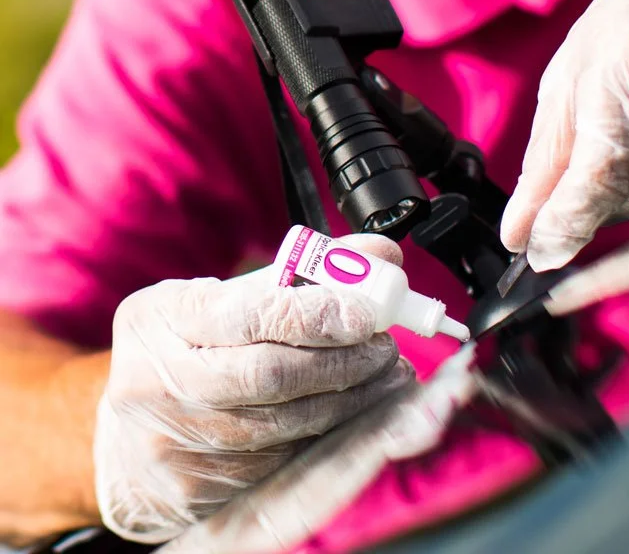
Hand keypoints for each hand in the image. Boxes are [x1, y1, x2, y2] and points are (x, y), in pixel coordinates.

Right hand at [93, 234, 414, 543]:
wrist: (127, 437)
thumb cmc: (185, 351)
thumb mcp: (221, 299)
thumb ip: (299, 274)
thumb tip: (380, 257)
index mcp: (158, 319)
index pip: (248, 316)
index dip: (316, 315)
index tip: (367, 314)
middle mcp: (156, 382)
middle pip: (270, 375)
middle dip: (343, 361)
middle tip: (384, 347)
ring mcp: (174, 443)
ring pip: (285, 425)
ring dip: (352, 401)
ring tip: (385, 376)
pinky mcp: (197, 489)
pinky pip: (282, 461)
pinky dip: (332, 435)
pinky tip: (359, 413)